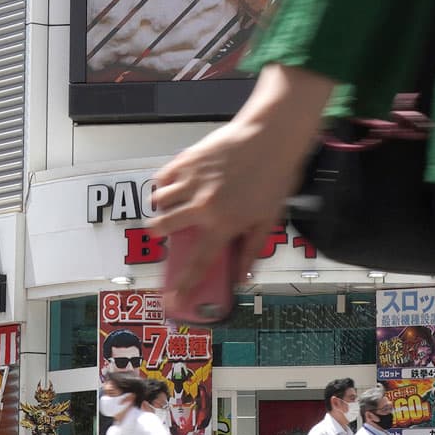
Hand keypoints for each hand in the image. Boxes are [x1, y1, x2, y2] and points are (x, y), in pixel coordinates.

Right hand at [152, 69, 331, 296]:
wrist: (271, 136)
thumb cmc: (275, 175)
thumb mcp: (269, 218)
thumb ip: (252, 249)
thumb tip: (244, 275)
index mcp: (224, 224)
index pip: (199, 261)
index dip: (185, 284)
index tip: (174, 298)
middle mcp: (202, 205)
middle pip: (165, 228)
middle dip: (160, 234)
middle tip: (166, 232)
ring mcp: (192, 181)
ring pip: (159, 201)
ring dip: (163, 207)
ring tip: (173, 205)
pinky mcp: (187, 160)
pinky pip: (163, 177)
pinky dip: (164, 184)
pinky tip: (174, 184)